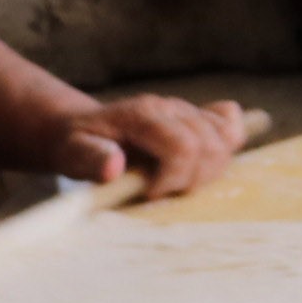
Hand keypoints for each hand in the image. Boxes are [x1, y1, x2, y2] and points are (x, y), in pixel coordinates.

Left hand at [48, 94, 251, 199]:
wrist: (82, 129)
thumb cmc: (78, 144)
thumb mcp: (73, 152)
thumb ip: (91, 158)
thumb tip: (114, 168)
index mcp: (142, 114)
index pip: (183, 146)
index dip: (174, 179)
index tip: (150, 194)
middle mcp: (170, 108)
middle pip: (210, 145)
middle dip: (192, 178)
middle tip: (163, 190)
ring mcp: (186, 111)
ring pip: (225, 138)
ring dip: (210, 169)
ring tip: (178, 181)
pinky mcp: (197, 118)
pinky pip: (229, 124)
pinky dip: (227, 143)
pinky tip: (204, 160)